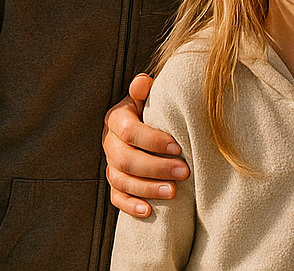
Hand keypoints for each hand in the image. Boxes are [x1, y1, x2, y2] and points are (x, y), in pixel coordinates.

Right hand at [103, 73, 188, 215]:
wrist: (147, 122)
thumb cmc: (153, 108)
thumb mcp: (149, 96)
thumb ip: (145, 89)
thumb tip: (143, 82)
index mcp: (116, 118)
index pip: (129, 131)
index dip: (152, 140)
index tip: (178, 148)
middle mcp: (109, 142)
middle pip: (125, 159)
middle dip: (156, 167)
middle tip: (184, 172)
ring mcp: (110, 164)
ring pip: (121, 180)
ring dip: (147, 188)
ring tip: (173, 192)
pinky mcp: (114, 183)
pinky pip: (116, 198)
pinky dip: (130, 205)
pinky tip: (148, 211)